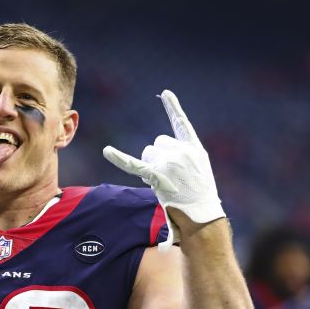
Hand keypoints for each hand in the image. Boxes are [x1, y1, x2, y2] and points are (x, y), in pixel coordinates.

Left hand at [103, 90, 223, 227]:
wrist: (202, 215)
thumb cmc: (200, 196)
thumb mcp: (200, 170)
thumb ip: (185, 156)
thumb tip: (158, 151)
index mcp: (194, 148)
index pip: (181, 123)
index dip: (172, 107)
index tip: (165, 93)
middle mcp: (182, 151)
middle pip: (157, 144)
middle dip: (158, 158)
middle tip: (169, 178)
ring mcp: (170, 163)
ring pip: (147, 154)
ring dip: (150, 167)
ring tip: (165, 183)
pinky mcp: (157, 176)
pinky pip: (134, 164)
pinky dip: (119, 158)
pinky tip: (107, 151)